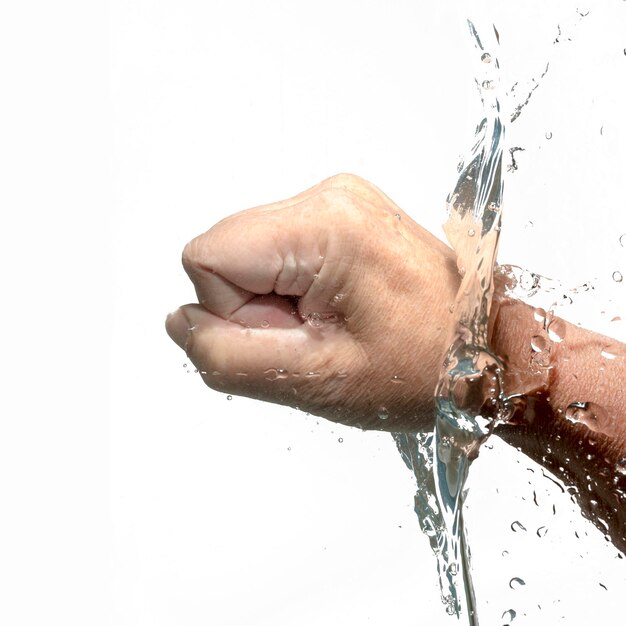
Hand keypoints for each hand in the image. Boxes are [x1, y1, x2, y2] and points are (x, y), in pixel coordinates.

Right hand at [166, 174, 459, 430]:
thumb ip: (226, 356)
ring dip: (275, 300)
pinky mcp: (342, 215)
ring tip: (332, 322)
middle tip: (316, 334)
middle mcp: (329, 195)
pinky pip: (277, 252)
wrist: (484, 349)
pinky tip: (335, 307)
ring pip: (248, 254)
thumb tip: (181, 321)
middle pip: (226, 251)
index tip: (292, 337)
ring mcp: (337, 200)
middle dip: (255, 306)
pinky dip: (292, 288)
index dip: (233, 314)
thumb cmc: (422, 368)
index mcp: (323, 225)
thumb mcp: (312, 379)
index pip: (205, 258)